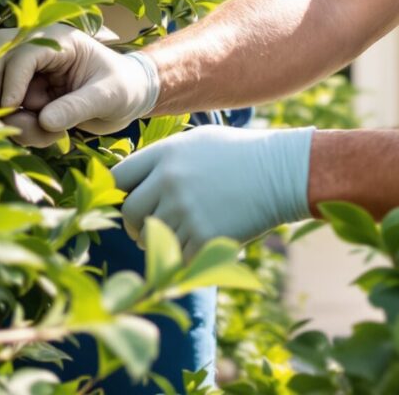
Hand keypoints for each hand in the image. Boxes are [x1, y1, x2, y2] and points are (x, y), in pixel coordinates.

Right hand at [0, 25, 157, 145]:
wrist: (129, 96)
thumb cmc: (124, 88)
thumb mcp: (109, 97)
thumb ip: (78, 107)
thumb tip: (44, 121)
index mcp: (59, 40)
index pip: (20, 53)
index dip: (10, 81)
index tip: (13, 108)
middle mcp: (37, 49)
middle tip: (17, 123)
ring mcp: (27, 70)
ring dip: (7, 115)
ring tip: (42, 133)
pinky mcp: (24, 90)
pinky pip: (4, 108)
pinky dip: (16, 126)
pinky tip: (46, 135)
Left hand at [113, 126, 314, 252]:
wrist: (280, 172)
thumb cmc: (237, 155)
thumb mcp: (195, 141)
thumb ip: (161, 159)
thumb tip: (128, 182)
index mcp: (164, 155)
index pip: (118, 179)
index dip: (118, 195)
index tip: (126, 203)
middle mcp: (170, 181)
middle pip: (129, 214)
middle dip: (135, 226)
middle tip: (146, 230)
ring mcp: (187, 210)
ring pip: (154, 239)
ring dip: (162, 243)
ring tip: (181, 234)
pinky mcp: (205, 236)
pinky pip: (179, 256)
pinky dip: (186, 255)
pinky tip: (199, 243)